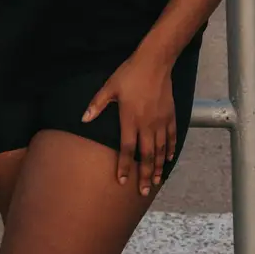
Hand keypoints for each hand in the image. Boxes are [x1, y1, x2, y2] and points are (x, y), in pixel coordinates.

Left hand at [82, 51, 176, 195]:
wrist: (155, 62)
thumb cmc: (130, 74)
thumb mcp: (110, 87)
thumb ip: (97, 105)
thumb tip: (83, 119)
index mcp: (130, 119)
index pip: (126, 149)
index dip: (123, 166)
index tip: (122, 181)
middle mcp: (147, 124)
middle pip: (146, 156)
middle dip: (144, 175)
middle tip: (143, 192)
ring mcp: (160, 121)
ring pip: (160, 150)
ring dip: (158, 167)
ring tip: (156, 181)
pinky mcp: (170, 115)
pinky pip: (171, 137)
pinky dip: (170, 149)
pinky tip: (168, 159)